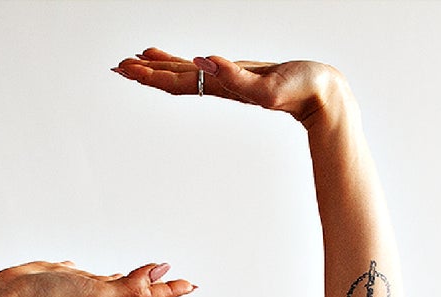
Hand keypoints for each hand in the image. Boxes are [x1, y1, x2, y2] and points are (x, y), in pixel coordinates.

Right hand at [0, 259, 195, 296]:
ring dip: (130, 277)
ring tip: (143, 274)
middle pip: (138, 288)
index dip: (171, 289)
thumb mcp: (100, 292)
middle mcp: (100, 292)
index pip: (150, 293)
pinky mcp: (61, 275)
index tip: (192, 285)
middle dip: (158, 284)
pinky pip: (84, 272)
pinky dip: (94, 271)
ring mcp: (81, 284)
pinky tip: (93, 269)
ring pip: (113, 280)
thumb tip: (161, 271)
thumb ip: (131, 284)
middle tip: (177, 281)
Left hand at [113, 49, 349, 127]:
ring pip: (187, 73)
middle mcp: (221, 83)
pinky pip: (204, 67)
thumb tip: (203, 61)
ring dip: (160, 67)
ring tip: (136, 61)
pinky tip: (176, 57)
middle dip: (146, 72)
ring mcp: (229, 79)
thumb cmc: (300, 91)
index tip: (126, 69)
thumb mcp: (267, 87)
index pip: (178, 81)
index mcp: (222, 86)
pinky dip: (185, 61)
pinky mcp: (240, 73)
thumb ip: (235, 77)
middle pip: (175, 78)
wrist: (322, 96)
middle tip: (118, 66)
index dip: (151, 75)